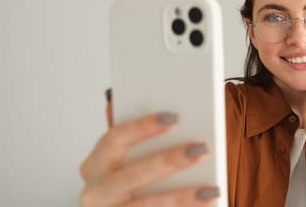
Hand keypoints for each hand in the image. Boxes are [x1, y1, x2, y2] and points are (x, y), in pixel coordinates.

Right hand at [79, 111, 219, 206]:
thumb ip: (133, 139)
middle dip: (168, 161)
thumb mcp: (121, 162)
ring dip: (180, 198)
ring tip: (210, 190)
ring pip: (146, 206)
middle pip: (134, 174)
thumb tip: (149, 108)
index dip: (142, 126)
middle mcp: (96, 191)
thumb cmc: (122, 188)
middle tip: (200, 149)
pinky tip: (204, 206)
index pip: (115, 138)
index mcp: (95, 165)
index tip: (173, 117)